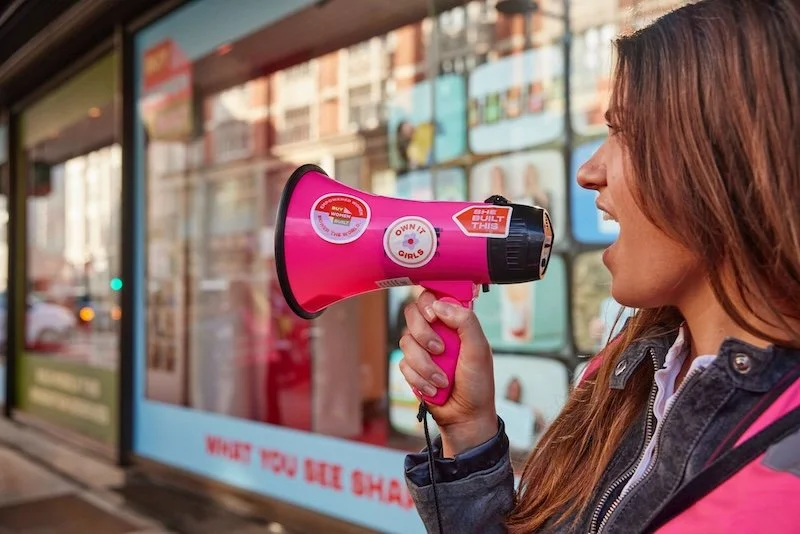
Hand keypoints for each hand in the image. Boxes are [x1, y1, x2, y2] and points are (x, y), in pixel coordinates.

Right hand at [398, 290, 497, 456]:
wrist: (465, 417)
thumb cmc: (477, 384)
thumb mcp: (479, 350)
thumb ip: (465, 322)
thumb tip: (439, 305)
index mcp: (454, 322)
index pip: (433, 297)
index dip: (428, 302)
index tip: (433, 315)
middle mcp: (436, 332)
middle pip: (412, 315)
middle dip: (423, 334)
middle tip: (439, 350)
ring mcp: (422, 350)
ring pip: (405, 342)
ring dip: (424, 364)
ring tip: (441, 380)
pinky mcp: (412, 368)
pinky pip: (402, 364)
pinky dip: (419, 379)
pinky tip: (433, 389)